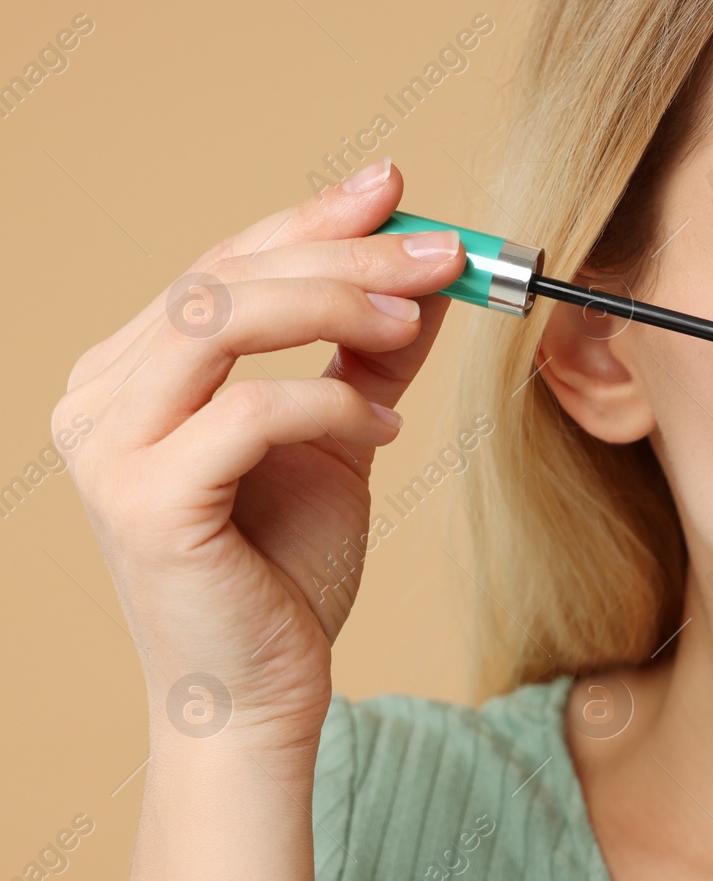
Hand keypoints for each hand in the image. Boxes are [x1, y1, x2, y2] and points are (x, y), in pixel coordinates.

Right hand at [53, 159, 464, 750]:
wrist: (259, 693)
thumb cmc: (286, 571)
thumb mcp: (339, 436)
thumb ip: (370, 354)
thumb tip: (427, 273)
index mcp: (134, 373)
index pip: (222, 266)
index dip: (310, 219)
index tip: (395, 187)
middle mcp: (102, 397)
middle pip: (223, 279)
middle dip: (344, 251)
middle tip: (442, 249)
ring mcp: (110, 447)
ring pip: (218, 319)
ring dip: (333, 303)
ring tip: (414, 317)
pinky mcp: (145, 501)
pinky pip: (247, 412)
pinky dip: (331, 404)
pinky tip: (387, 427)